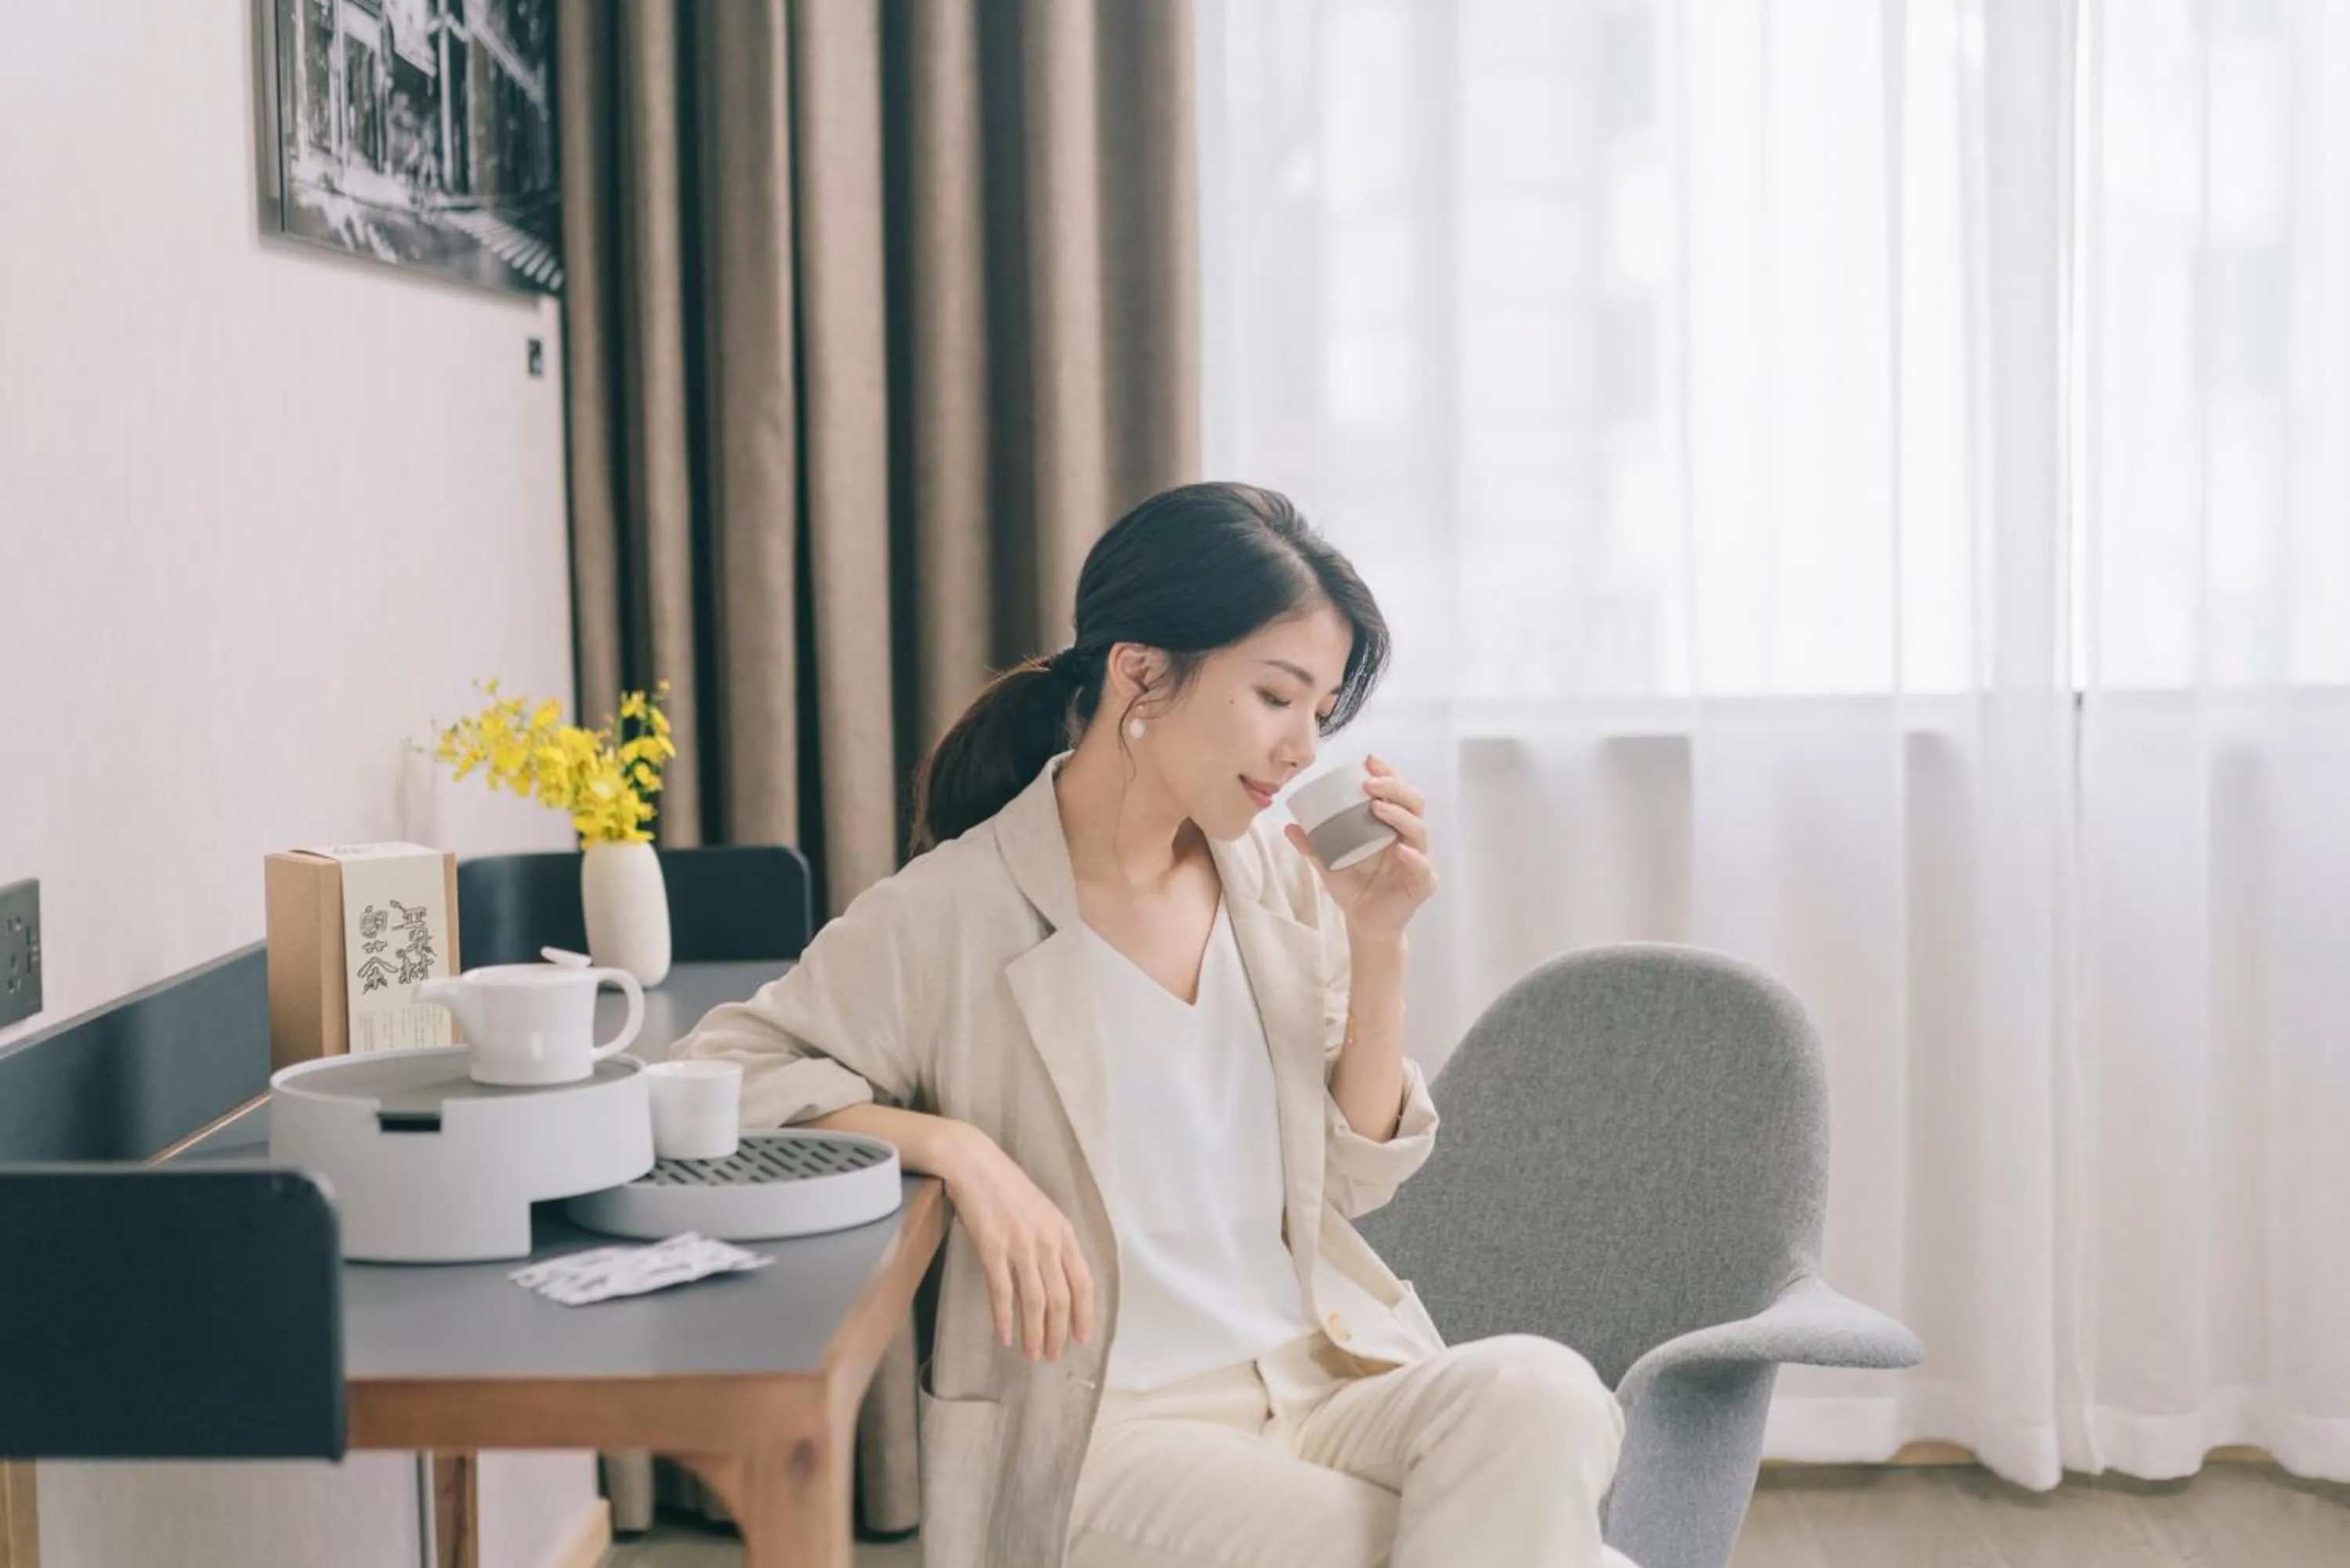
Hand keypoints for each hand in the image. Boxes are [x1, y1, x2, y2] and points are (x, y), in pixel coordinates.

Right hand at [939, 1125, 1095, 1362]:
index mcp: (1063, 1232)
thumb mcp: (1042, 1212)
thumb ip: (1054, 1241)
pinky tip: (1004, 1336)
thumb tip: (1061, 1279)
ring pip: (1035, 1301)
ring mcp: (1020, 1244)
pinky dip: (1005, 1318)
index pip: (1083, 1282)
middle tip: (1053, 1356)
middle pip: (1061, 1298)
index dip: (1084, 1314)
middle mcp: (1047, 1240)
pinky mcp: (993, 1247)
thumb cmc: (1007, 1188)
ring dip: (1035, 1333)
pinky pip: (1003, 1292)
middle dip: (1059, 1333)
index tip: (1081, 1339)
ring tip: (1033, 1355)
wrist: (975, 1164)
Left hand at [1283, 755, 1437, 944]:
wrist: (1363, 923)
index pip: (1397, 792)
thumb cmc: (1353, 887)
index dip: (1388, 774)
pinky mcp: (1423, 883)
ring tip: (1377, 807)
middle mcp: (1409, 837)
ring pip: (1419, 829)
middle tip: (1369, 783)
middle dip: (1394, 787)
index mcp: (1392, 826)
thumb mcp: (1328, 863)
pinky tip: (1400, 849)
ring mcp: (1419, 859)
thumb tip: (1289, 825)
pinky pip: (1423, 867)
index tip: (1368, 761)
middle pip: (1414, 803)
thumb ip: (1312, 845)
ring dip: (1399, 814)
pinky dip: (1413, 856)